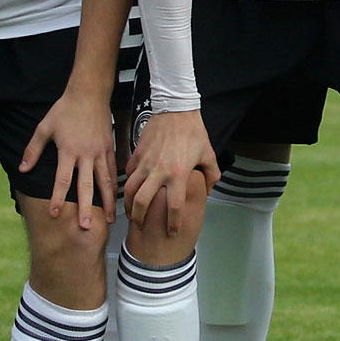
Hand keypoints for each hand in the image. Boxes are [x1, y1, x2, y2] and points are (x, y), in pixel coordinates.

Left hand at [20, 86, 118, 230]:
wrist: (89, 94)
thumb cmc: (65, 110)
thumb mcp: (44, 127)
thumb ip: (33, 150)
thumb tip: (22, 169)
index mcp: (69, 150)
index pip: (63, 180)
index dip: (58, 198)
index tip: (55, 214)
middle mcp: (87, 154)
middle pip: (87, 186)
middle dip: (87, 208)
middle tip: (87, 227)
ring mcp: (101, 153)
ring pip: (106, 182)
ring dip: (107, 203)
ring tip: (109, 220)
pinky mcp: (110, 149)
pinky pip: (113, 172)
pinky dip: (115, 187)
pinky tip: (115, 199)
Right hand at [123, 109, 220, 236]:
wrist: (175, 109)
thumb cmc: (193, 131)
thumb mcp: (208, 153)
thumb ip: (211, 175)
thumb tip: (207, 190)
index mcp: (178, 174)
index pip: (174, 207)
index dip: (173, 223)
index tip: (172, 232)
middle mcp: (159, 172)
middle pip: (142, 202)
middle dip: (139, 218)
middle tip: (140, 225)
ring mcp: (145, 163)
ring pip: (129, 189)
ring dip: (128, 203)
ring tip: (130, 211)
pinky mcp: (136, 154)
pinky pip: (128, 173)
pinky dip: (128, 183)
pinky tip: (131, 189)